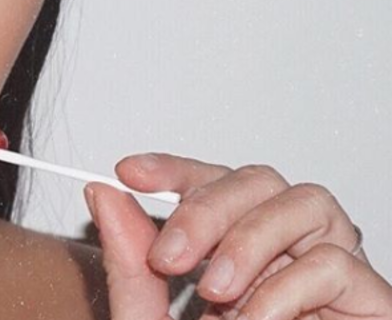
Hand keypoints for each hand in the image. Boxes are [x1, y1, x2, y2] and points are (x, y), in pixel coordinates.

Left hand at [84, 153, 391, 319]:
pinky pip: (335, 264)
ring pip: (306, 202)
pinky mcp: (365, 301)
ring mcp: (326, 272)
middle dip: (206, 208)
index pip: (212, 184)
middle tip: (168, 257)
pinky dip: (286, 289)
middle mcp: (283, 252)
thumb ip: (131, 266)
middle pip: (257, 181)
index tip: (131, 174)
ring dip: (249, 240)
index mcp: (234, 251)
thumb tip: (105, 197)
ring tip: (214, 293)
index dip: (174, 169)